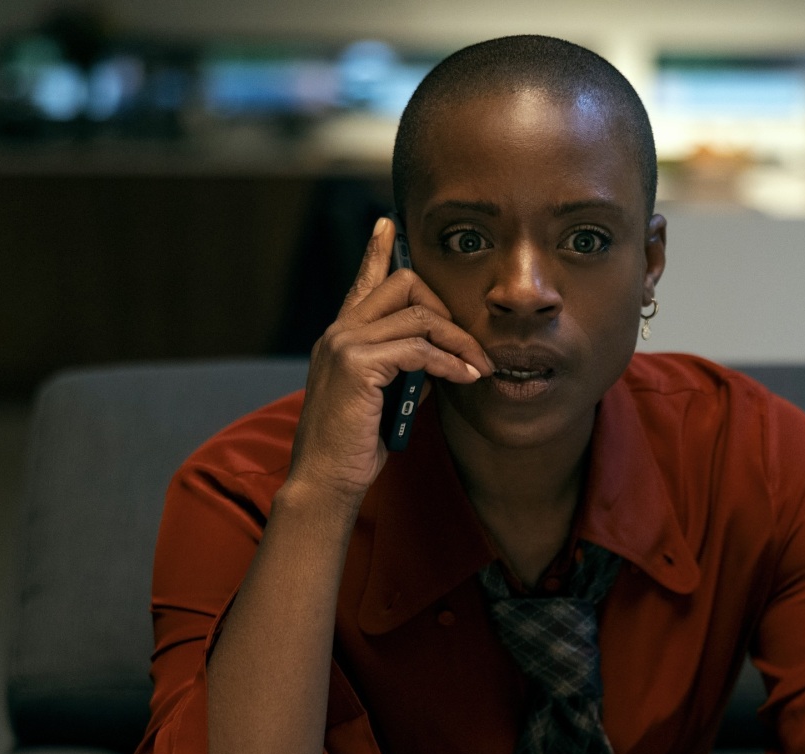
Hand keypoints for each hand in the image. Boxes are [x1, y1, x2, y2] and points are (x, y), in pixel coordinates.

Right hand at [286, 217, 491, 502]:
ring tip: (479, 367)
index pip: (363, 281)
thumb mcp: (382, 398)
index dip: (377, 251)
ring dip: (458, 341)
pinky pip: (419, 349)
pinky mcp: (357, 366)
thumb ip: (402, 369)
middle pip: (404, 284)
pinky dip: (449, 362)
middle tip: (470, 345)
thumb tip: (436, 358)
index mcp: (341, 336)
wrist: (325, 479)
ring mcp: (344, 345)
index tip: (387, 224)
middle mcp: (339, 332)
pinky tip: (466, 378)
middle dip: (446, 309)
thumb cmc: (354, 445)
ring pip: (418, 316)